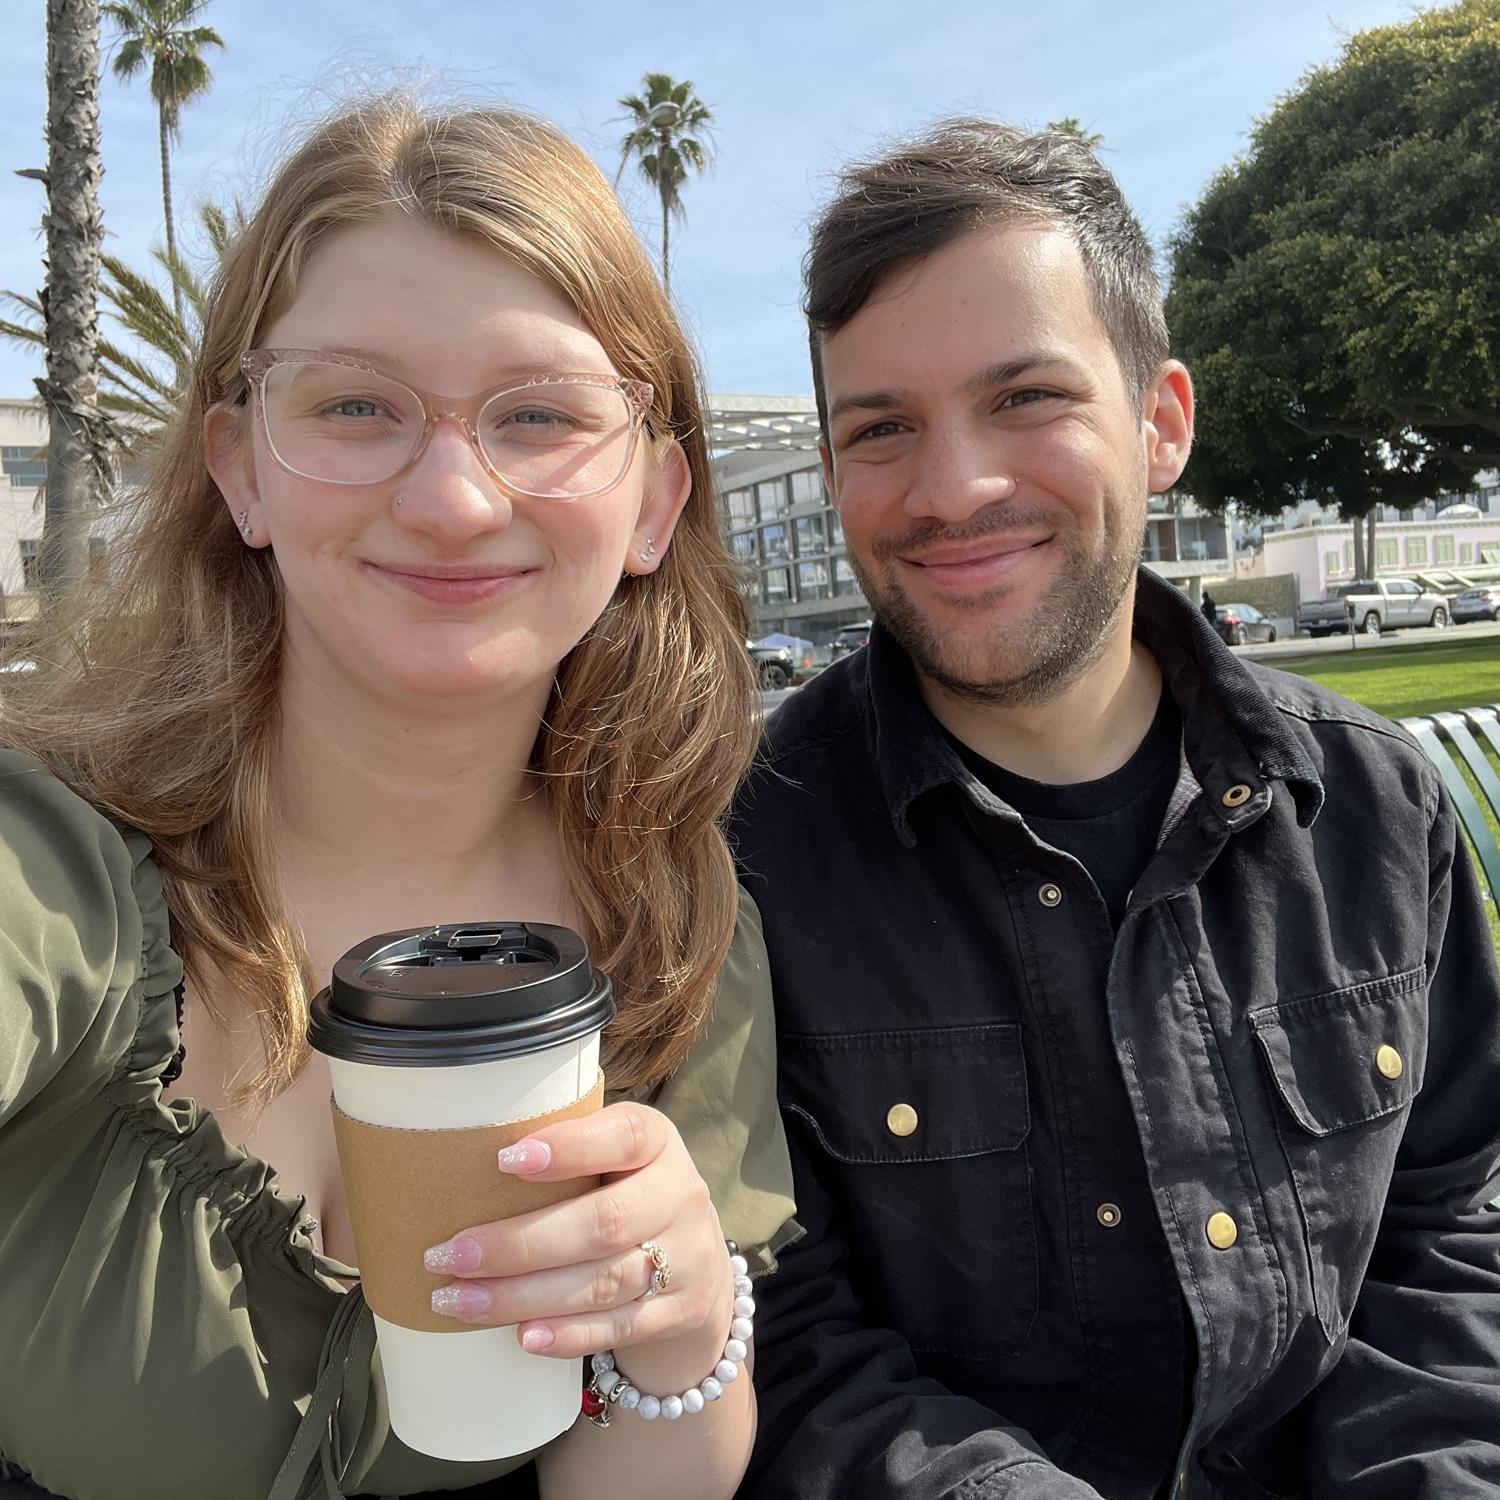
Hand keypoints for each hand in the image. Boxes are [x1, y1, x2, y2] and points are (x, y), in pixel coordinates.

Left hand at [422, 1102, 734, 1373]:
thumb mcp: (613, 1156)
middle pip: (603, 1223)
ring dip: (523, 1296)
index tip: (504, 1160)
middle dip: (518, 1244)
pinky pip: (620, 1327)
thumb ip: (563, 1150)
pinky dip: (569, 1334)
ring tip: (457, 1300)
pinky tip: (522, 1335)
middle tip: (446, 1255)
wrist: (693, 1258)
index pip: (624, 1135)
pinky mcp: (679, 1311)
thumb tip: (456, 1157)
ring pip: (603, 1282)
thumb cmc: (626, 1191)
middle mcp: (679, 1195)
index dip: (570, 1147)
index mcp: (658, 1141)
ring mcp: (686, 1258)